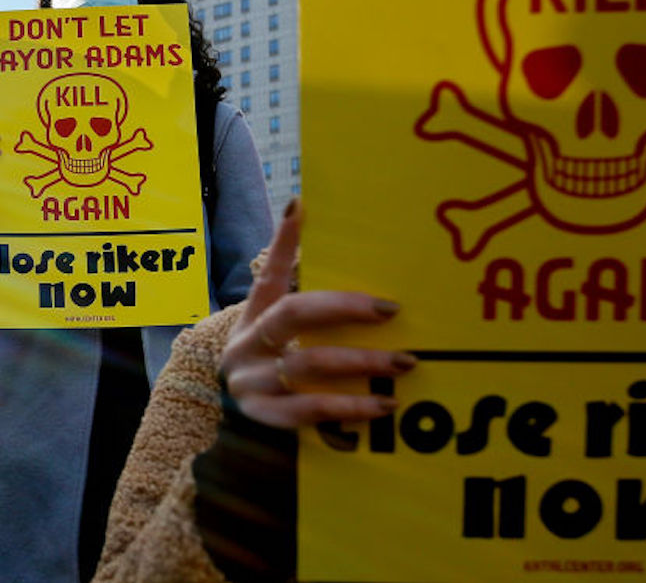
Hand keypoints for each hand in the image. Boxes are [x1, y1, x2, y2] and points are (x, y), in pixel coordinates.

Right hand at [218, 200, 414, 428]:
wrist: (241, 437)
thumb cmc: (272, 371)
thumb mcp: (275, 333)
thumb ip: (303, 300)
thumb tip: (317, 232)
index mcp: (253, 317)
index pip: (268, 273)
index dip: (282, 241)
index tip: (301, 208)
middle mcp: (247, 344)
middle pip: (292, 314)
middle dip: (344, 308)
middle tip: (391, 309)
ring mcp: (252, 382)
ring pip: (308, 364)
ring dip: (360, 362)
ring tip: (403, 362)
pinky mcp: (265, 418)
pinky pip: (311, 410)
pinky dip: (350, 407)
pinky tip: (384, 405)